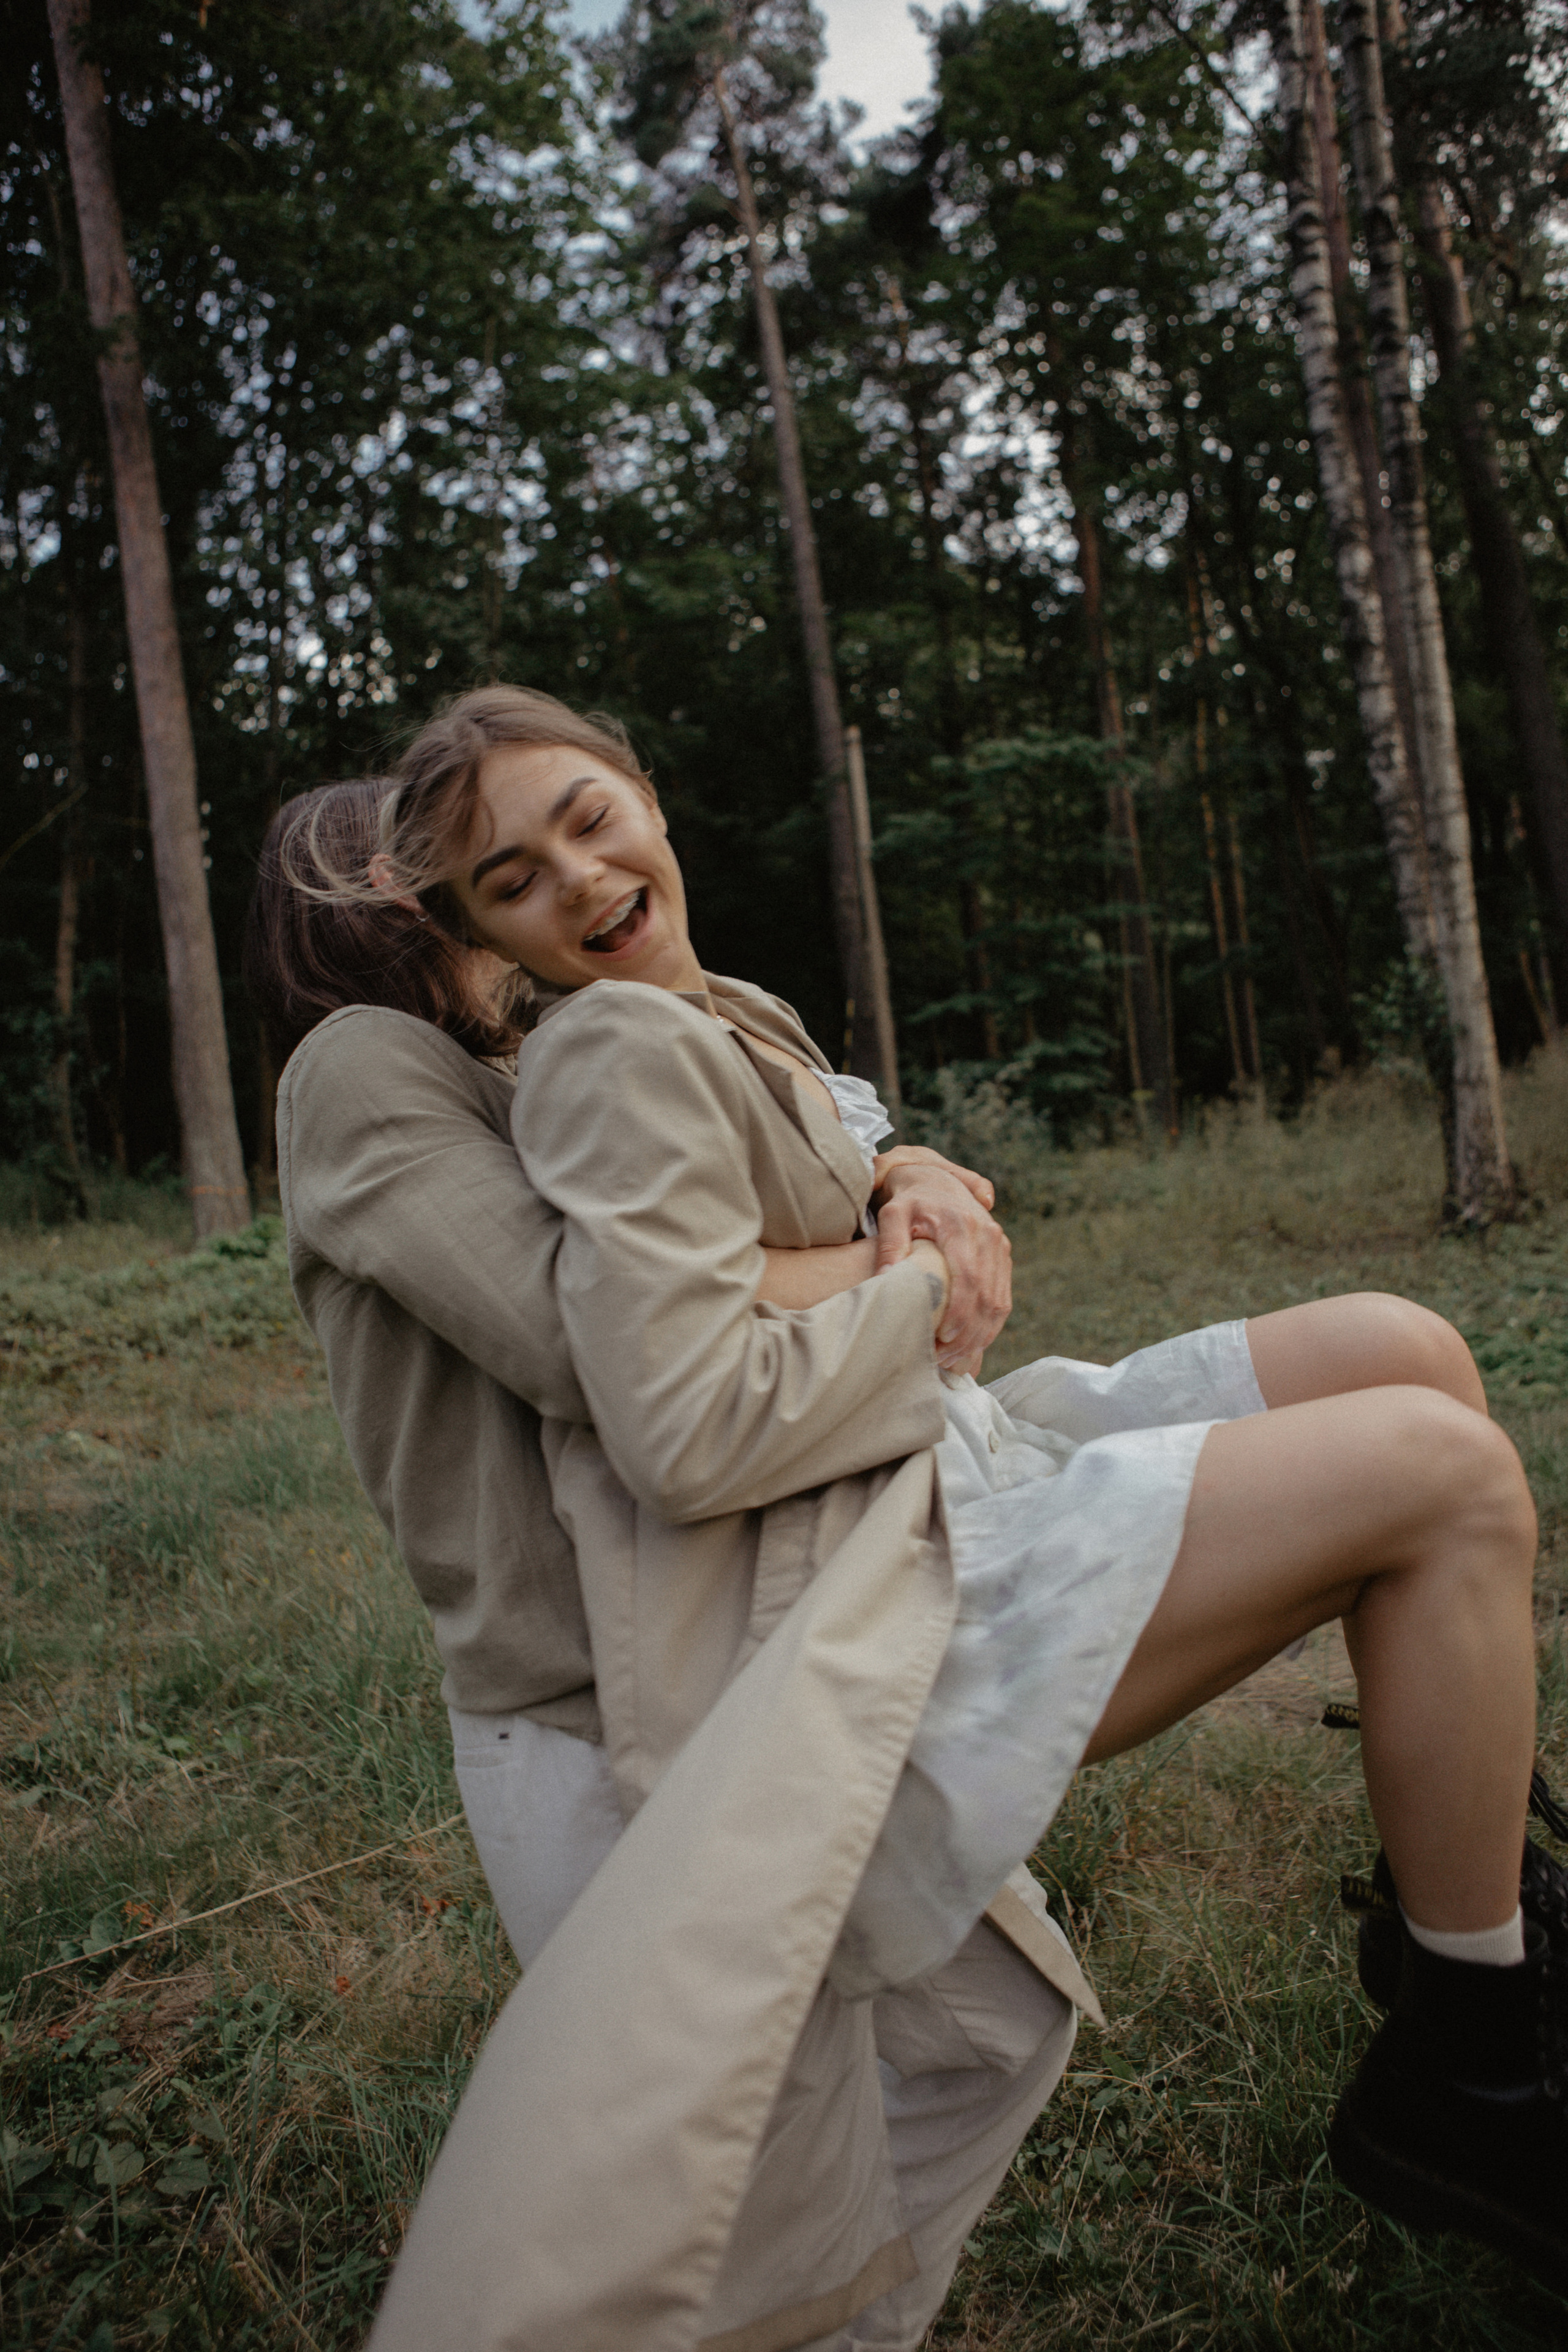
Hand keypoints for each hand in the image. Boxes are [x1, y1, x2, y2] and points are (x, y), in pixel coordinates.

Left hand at [872, 1156, 1010, 1369]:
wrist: (937, 1181)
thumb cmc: (909, 1201)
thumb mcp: (892, 1214)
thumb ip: (890, 1244)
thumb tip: (884, 1279)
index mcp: (962, 1225)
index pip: (968, 1275)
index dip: (959, 1311)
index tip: (943, 1337)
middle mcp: (988, 1235)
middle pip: (986, 1295)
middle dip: (968, 1333)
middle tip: (945, 1359)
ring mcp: (1000, 1246)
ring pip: (999, 1301)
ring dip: (981, 1335)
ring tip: (956, 1359)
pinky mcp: (1003, 1256)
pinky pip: (1003, 1298)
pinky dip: (990, 1325)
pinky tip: (972, 1344)